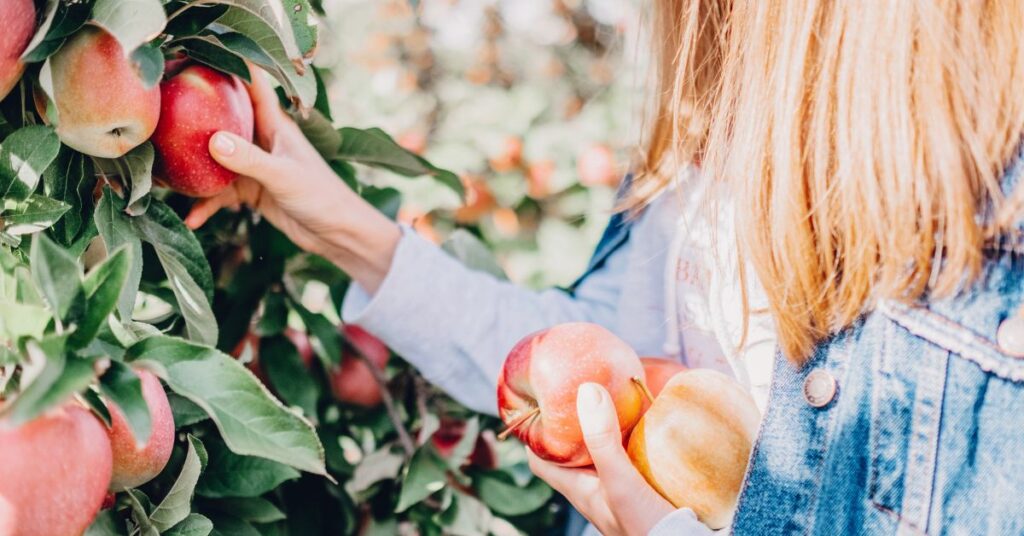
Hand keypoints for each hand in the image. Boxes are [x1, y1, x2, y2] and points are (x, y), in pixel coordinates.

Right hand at [184, 66, 399, 292]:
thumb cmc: (321, 197)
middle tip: (163, 118)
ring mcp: (255, 165)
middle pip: (223, 121)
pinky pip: (221, 193)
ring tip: (165, 180)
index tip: (196, 60)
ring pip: (216, 160)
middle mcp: (263, 140)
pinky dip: (207, 205)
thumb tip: (213, 141)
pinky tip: (192, 220)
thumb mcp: (283, 177)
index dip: (229, 67)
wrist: (337, 234)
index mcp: (275, 125)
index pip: (251, 86)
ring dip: (194, 170)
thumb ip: (250, 160)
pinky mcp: (252, 190)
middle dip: (195, 119)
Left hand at [528, 383, 675, 535]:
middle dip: (572, 421)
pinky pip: (632, 455)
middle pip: (571, 450)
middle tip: (578, 389)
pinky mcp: (642, 486)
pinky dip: (634, 436)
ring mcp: (618, 487)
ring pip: (602, 450)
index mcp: (577, 488)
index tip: (538, 402)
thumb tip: (587, 391)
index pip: (540, 459)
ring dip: (606, 426)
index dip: (533, 432)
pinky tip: (647, 421)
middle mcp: (594, 487)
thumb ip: (602, 440)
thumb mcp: (618, 479)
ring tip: (612, 394)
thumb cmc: (642, 525)